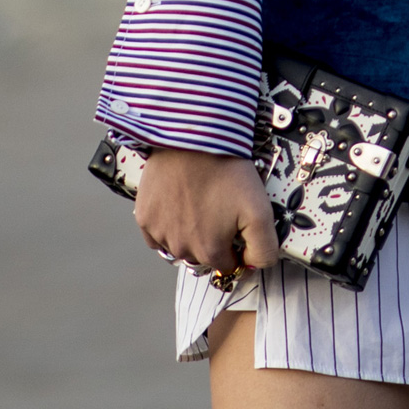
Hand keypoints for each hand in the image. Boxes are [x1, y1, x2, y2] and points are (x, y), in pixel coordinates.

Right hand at [131, 147, 277, 276]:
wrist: (193, 142)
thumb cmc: (227, 174)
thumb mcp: (260, 212)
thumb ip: (263, 248)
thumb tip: (253, 266)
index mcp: (210, 252)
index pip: (228, 265)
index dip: (237, 248)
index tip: (239, 227)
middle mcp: (181, 249)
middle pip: (203, 256)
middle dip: (214, 240)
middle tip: (221, 210)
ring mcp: (160, 234)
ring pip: (180, 246)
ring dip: (191, 233)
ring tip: (201, 204)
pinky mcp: (145, 218)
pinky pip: (157, 234)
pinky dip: (169, 225)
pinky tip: (179, 205)